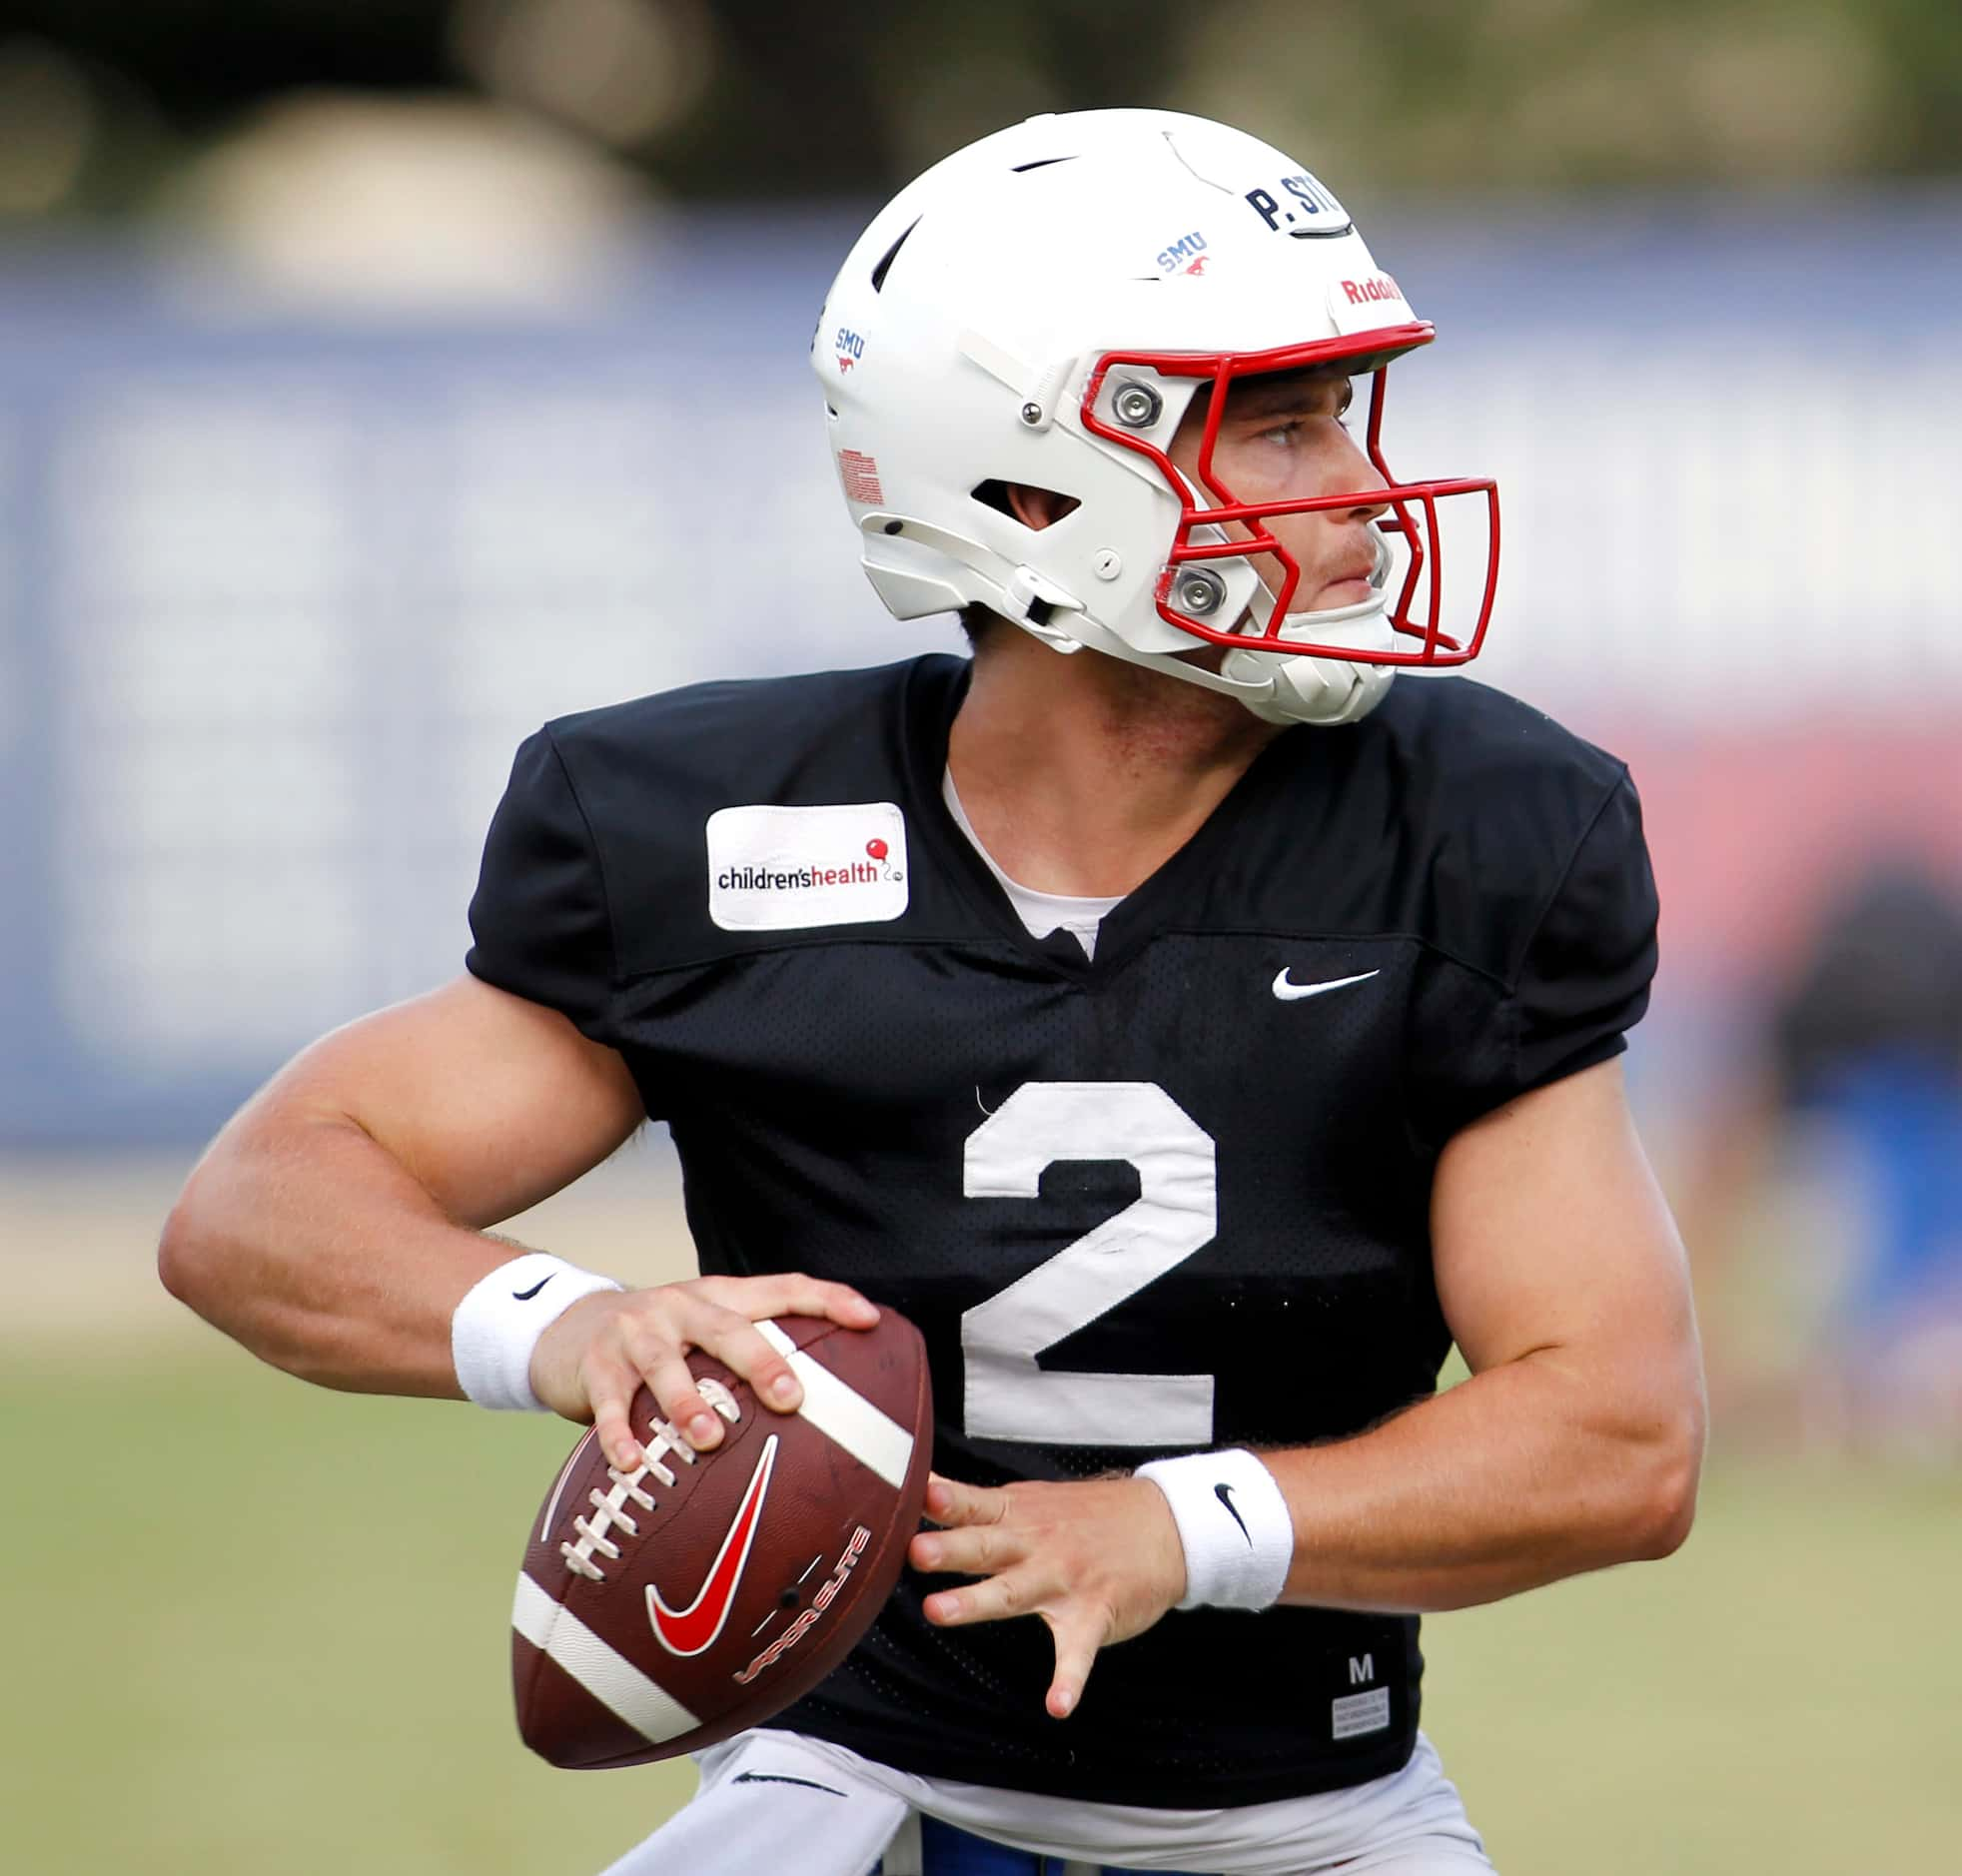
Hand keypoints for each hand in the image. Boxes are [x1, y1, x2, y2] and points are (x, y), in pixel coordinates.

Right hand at [529, 1274, 878, 1470]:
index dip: (827, 1299)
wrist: (566, 1328)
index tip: (869, 1319)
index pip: (782, 1289)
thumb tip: (821, 1413)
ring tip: (710, 1438)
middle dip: (762, 1363)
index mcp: (719, 1298)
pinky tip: (632, 1463)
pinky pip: (612, 1402)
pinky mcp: (597, 1366)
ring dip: (689, 1401)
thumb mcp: (703, 1333)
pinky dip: (620, 1434)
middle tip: (792, 1399)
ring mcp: (637, 1334)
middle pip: (728, 1329)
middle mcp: (681, 1307)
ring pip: (666, 1364)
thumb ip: (747, 1358)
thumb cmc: (658, 1343)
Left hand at [908, 1472, 1187, 1719]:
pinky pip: (1077, 1652)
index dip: (947, 1499)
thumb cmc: (1083, 1516)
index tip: (920, 1491)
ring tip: (940, 1612)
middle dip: (950, 1549)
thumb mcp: (1030, 1500)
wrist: (1162, 1525)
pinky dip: (1069, 1679)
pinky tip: (1059, 1705)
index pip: (975, 1504)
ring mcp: (1063, 1580)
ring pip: (1014, 1592)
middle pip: (985, 1547)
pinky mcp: (1093, 1614)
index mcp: (1016, 1516)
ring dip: (977, 1601)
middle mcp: (1034, 1546)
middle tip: (916, 1552)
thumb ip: (976, 1505)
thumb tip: (921, 1487)